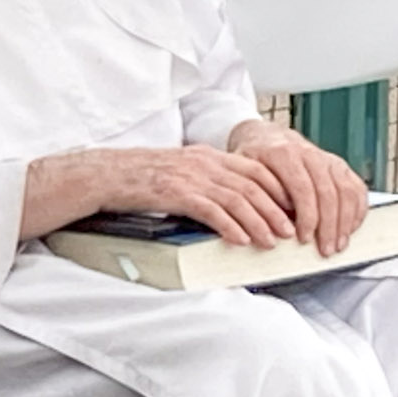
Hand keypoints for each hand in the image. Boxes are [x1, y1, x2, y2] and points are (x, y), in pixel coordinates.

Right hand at [94, 144, 296, 248]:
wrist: (106, 174)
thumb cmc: (138, 176)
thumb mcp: (179, 170)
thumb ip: (204, 178)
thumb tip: (226, 200)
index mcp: (208, 155)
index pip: (255, 168)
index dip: (278, 188)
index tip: (292, 207)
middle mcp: (204, 163)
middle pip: (253, 185)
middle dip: (276, 210)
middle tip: (290, 230)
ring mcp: (191, 177)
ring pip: (238, 200)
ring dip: (259, 222)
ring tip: (271, 241)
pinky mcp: (176, 193)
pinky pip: (212, 211)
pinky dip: (230, 226)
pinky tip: (240, 240)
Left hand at [227, 119, 369, 255]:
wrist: (267, 138)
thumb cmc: (253, 162)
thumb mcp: (244, 173)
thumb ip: (258, 195)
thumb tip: (273, 225)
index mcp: (284, 155)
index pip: (302, 189)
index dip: (307, 217)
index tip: (304, 239)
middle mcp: (310, 154)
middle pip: (328, 193)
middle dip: (328, 226)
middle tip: (325, 250)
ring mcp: (328, 159)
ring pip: (346, 191)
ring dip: (345, 222)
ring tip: (338, 245)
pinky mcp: (340, 166)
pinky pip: (356, 188)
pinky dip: (358, 210)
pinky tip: (351, 228)